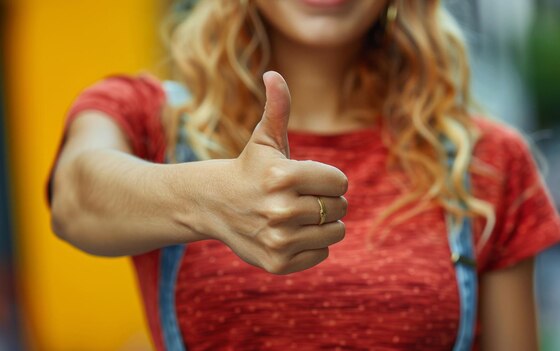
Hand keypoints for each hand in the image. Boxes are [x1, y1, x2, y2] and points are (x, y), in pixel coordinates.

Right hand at [185, 71, 347, 274]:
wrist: (214, 206)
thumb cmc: (249, 169)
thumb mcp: (264, 138)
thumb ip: (277, 107)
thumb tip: (273, 74)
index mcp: (283, 176)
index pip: (340, 183)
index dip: (328, 179)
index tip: (306, 178)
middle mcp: (281, 210)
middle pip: (340, 208)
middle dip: (326, 200)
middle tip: (300, 197)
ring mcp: (279, 239)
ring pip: (336, 232)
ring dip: (323, 223)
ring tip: (297, 215)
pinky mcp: (278, 263)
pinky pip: (322, 253)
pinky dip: (312, 244)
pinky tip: (289, 234)